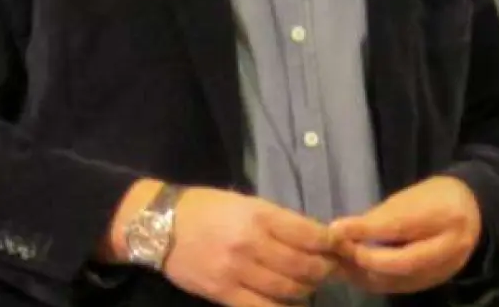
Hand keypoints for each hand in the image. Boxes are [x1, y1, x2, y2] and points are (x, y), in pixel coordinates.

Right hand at [162, 187, 336, 306]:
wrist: (160, 226)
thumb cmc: (206, 208)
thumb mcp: (244, 202)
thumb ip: (277, 220)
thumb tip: (314, 236)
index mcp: (258, 215)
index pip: (308, 234)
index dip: (330, 243)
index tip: (338, 246)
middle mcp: (251, 243)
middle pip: (303, 265)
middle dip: (323, 269)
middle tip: (329, 269)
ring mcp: (237, 271)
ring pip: (288, 289)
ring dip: (307, 289)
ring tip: (309, 284)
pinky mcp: (224, 293)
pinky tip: (291, 304)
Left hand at [328, 176, 481, 293]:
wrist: (471, 210)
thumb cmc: (435, 197)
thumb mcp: (409, 196)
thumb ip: (379, 217)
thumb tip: (340, 231)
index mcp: (445, 215)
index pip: (400, 226)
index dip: (365, 230)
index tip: (336, 229)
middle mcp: (450, 247)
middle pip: (403, 262)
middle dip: (366, 259)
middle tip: (338, 252)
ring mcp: (446, 269)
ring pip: (400, 280)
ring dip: (366, 275)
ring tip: (341, 264)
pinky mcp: (437, 281)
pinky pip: (402, 286)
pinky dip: (377, 281)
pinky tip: (358, 273)